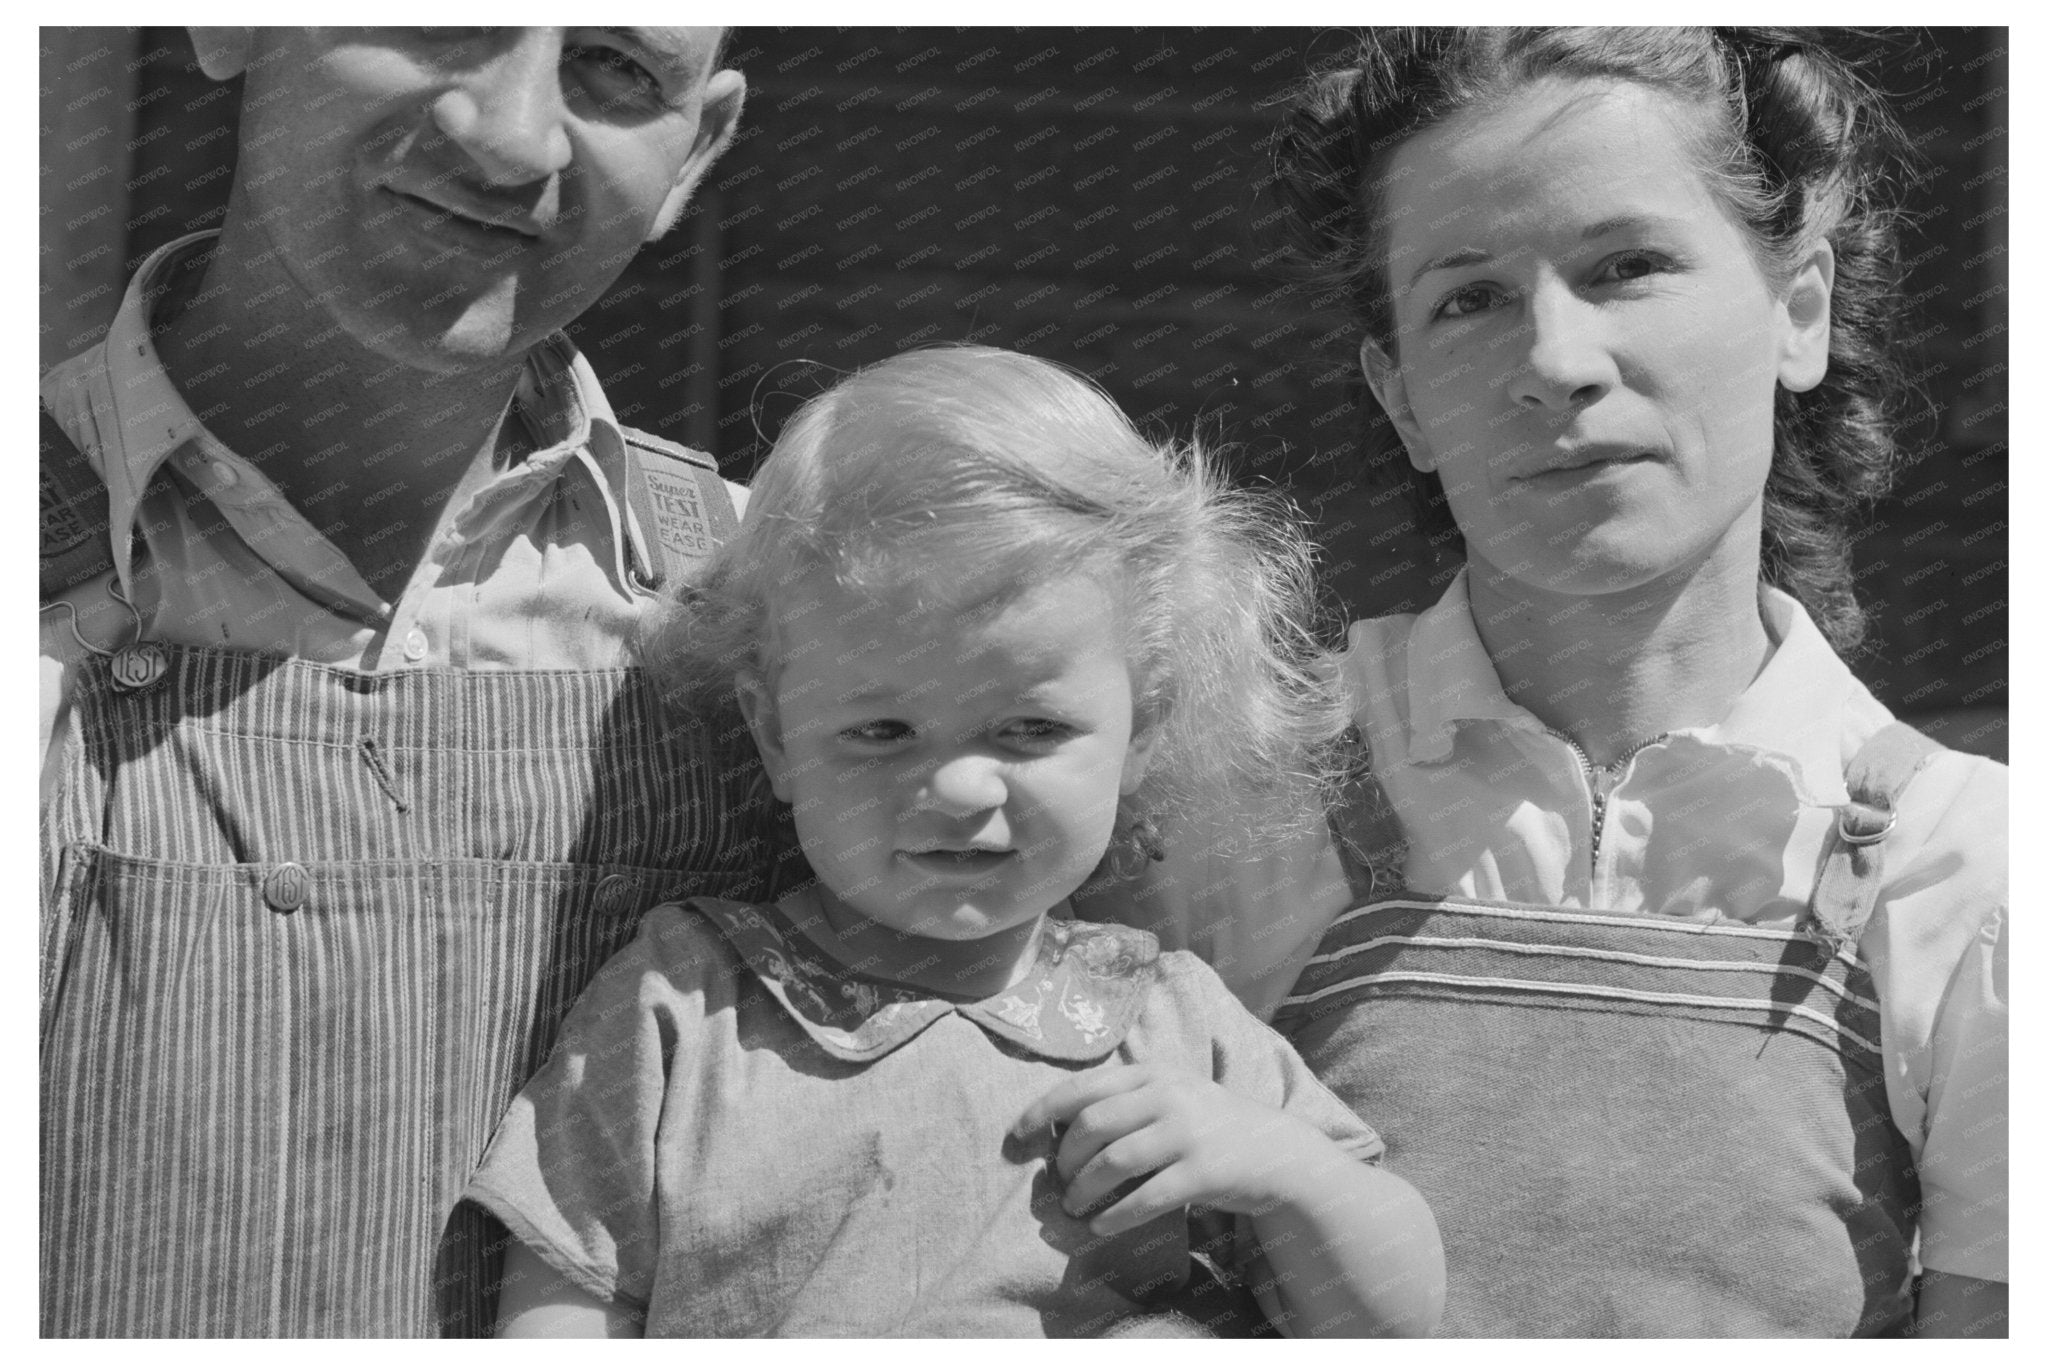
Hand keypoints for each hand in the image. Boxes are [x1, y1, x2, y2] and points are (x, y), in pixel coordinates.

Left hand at [1014, 1064, 1329, 1236]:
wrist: (1276, 1153)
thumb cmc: (1210, 1125)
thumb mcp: (1172, 1095)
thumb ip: (1126, 1101)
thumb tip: (1060, 1127)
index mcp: (1153, 1073)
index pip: (1083, 1087)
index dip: (1043, 1111)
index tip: (1018, 1135)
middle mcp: (1167, 1097)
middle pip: (1092, 1125)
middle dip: (1065, 1159)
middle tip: (1059, 1182)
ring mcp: (1187, 1133)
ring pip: (1113, 1162)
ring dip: (1083, 1191)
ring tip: (1074, 1208)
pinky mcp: (1202, 1172)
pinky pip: (1145, 1198)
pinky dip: (1115, 1216)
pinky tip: (1101, 1227)